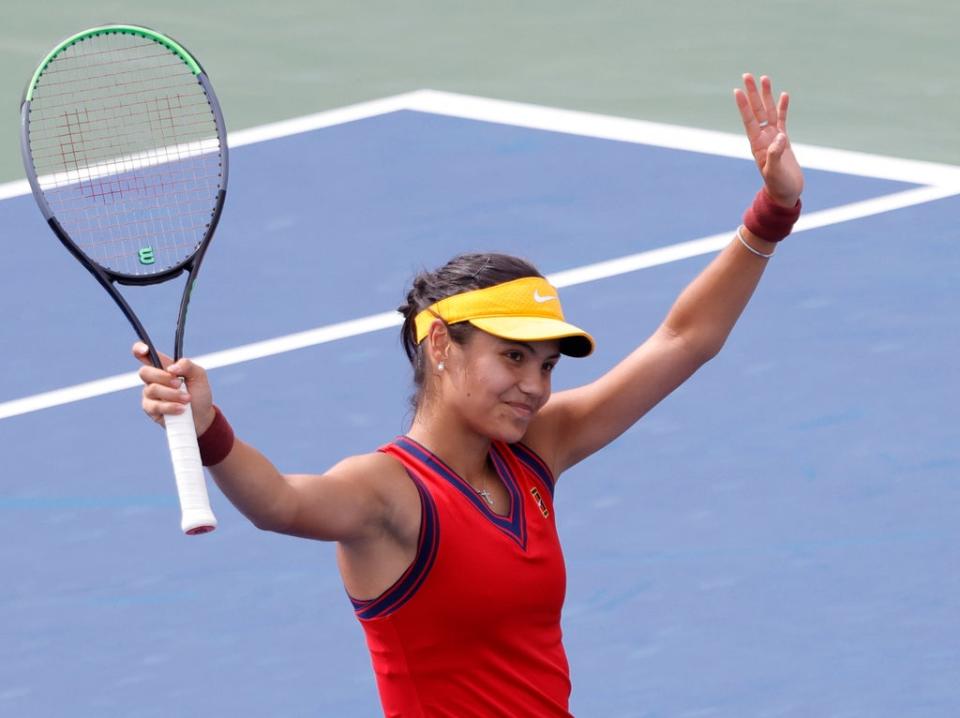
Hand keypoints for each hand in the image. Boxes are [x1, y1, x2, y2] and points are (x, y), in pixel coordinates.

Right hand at [133, 342, 214, 433]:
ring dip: (172, 395)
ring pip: (152, 390)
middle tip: (179, 383)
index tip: (145, 349)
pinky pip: (154, 406)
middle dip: (163, 378)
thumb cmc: (199, 393)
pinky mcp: (150, 409)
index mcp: (163, 366)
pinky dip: (170, 407)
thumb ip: (187, 365)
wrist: (202, 416)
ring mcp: (150, 394)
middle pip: (144, 372)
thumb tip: (171, 368)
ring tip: (187, 399)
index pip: (144, 354)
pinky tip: (181, 409)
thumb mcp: (199, 376)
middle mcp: (153, 379)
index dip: (139, 349)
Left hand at [734, 74, 803, 206]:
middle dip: (752, 93)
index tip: (738, 90)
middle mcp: (763, 138)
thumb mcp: (775, 171)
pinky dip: (782, 107)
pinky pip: (782, 119)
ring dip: (766, 95)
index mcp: (757, 145)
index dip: (744, 105)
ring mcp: (773, 138)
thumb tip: (780, 136)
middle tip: (747, 75)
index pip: (749, 120)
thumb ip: (776, 154)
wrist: (786, 194)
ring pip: (769, 111)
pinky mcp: (784, 140)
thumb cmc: (779, 186)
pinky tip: (783, 95)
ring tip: (764, 78)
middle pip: (756, 110)